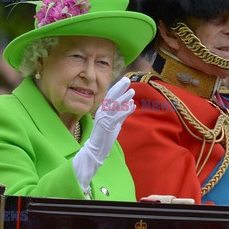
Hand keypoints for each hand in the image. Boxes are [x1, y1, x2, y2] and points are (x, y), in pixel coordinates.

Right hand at [72, 77, 135, 192]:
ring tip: (132, 91)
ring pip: (114, 105)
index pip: (110, 96)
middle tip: (127, 80)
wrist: (96, 149)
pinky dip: (125, 111)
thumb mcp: (114, 122)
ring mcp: (104, 118)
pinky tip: (132, 106)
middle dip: (120, 88)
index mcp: (102, 110)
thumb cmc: (104, 135)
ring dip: (124, 98)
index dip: (117, 87)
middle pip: (111, 97)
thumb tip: (130, 104)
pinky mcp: (107, 125)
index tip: (125, 80)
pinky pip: (117, 116)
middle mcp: (102, 112)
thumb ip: (121, 113)